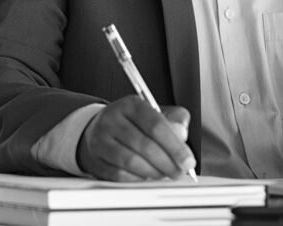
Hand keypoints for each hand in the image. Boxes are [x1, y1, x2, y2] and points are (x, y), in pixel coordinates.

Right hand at [76, 95, 195, 180]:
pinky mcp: (95, 159)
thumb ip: (175, 120)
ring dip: (153, 172)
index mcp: (131, 105)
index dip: (175, 146)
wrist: (100, 129)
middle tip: (179, 172)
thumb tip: (181, 135)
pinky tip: (146, 177)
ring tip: (164, 174)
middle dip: (167, 163)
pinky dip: (137, 179)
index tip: (188, 161)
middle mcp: (112, 119)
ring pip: (131, 161)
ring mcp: (100, 140)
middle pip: (144, 145)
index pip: (156, 125)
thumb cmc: (134, 123)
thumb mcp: (155, 112)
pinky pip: (119, 174)